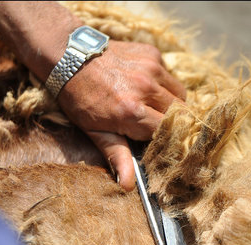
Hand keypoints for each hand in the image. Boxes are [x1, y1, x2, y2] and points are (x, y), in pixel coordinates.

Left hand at [58, 40, 185, 190]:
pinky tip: (144, 87)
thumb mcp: (94, 131)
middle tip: (156, 126)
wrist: (69, 57)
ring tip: (151, 107)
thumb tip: (129, 186)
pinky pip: (169, 75)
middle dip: (173, 123)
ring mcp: (151, 68)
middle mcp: (146, 88)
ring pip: (180, 94)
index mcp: (132, 112)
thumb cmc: (79, 99)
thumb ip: (116, 155)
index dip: (166, 140)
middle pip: (181, 114)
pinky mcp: (151, 53)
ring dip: (172, 104)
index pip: (168, 133)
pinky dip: (163, 85)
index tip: (160, 143)